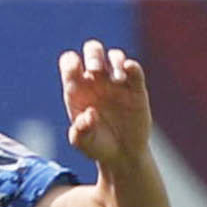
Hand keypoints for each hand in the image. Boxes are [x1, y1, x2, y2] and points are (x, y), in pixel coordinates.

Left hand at [59, 38, 152, 169]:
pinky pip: (135, 71)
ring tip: (116, 79)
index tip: (75, 73)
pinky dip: (133, 66)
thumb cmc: (97, 145)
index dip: (71, 62)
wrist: (122, 155)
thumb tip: (88, 116)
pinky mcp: (137, 90)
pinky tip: (129, 69)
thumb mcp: (83, 143)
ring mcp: (117, 84)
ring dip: (114, 60)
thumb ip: (80, 131)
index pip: (70, 62)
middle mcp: (96, 81)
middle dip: (94, 54)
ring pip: (115, 56)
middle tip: (95, 69)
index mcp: (77, 88)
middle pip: (93, 51)